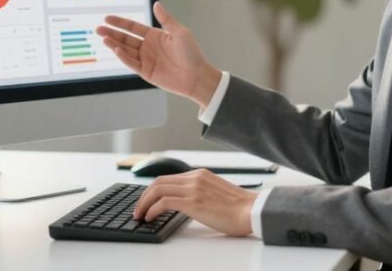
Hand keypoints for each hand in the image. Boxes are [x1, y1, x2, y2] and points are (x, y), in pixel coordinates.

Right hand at [96, 1, 220, 106]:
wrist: (197, 76)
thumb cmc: (191, 53)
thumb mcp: (180, 32)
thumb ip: (166, 19)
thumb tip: (156, 3)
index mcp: (155, 35)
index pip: (133, 27)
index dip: (120, 23)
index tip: (106, 18)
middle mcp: (148, 47)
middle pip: (125, 38)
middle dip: (111, 33)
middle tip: (98, 29)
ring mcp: (146, 59)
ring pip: (126, 50)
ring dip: (114, 44)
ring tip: (103, 38)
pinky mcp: (146, 72)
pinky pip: (131, 63)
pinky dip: (123, 56)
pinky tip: (116, 49)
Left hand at [133, 168, 257, 236]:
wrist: (252, 211)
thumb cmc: (239, 208)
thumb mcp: (216, 192)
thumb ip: (201, 192)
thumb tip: (187, 203)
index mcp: (200, 174)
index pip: (169, 178)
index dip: (153, 190)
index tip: (147, 201)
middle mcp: (195, 178)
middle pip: (158, 181)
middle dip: (144, 196)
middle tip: (138, 209)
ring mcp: (193, 189)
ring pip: (157, 189)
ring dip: (144, 203)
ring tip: (140, 215)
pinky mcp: (193, 202)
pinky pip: (164, 202)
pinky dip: (152, 209)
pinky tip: (150, 217)